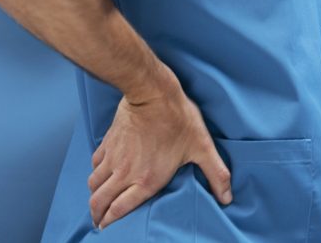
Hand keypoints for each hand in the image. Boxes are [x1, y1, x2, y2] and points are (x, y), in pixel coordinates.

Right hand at [87, 65, 231, 228]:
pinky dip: (94, 174)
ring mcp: (113, 158)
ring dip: (94, 196)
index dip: (110, 222)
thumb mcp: (202, 147)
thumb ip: (216, 174)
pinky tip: (100, 174)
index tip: (108, 228)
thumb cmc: (179, 119)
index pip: (119, 210)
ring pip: (93, 185)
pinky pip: (94, 165)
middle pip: (99, 202)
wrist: (153, 93)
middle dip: (97, 215)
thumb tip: (227, 198)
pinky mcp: (107, 143)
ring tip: (98, 202)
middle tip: (100, 221)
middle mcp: (124, 173)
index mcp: (146, 180)